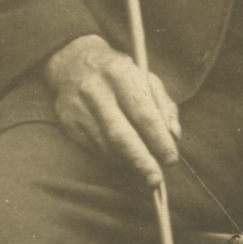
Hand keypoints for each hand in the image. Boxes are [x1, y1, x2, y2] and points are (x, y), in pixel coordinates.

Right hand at [44, 34, 179, 188]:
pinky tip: (126, 161)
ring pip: (107, 145)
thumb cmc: (120, 74)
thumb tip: (173, 136)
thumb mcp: (147, 79)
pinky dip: (114, 158)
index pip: (142, 112)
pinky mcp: (68, 123)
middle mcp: (96, 90)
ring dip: (129, 163)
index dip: (158, 139)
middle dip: (141, 160)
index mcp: (120, 73)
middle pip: (120, 134)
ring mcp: (79, 108)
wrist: (74, 63)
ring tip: (145, 173)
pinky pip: (95, 148)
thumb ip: (164, 106)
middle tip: (156, 180)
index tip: (171, 158)